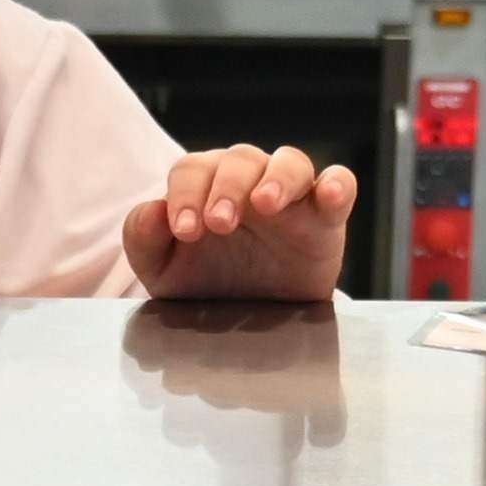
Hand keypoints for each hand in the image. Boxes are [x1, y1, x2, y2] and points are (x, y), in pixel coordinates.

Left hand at [124, 145, 355, 304]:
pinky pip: (341, 184)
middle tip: (219, 224)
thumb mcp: (162, 270)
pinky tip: (330, 195)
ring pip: (290, 162)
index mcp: (206, 186)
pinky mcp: (326, 217)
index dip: (186, 194)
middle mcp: (249, 181)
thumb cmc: (206, 283)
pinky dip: (339, 185)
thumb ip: (144, 238)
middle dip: (227, 188)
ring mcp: (291, 196)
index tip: (184, 230)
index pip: (193, 169)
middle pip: (240, 160)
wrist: (247, 325)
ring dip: (277, 179)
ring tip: (266, 205)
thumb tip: (152, 209)